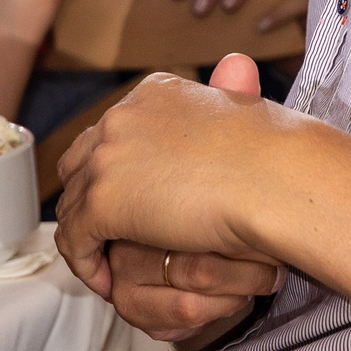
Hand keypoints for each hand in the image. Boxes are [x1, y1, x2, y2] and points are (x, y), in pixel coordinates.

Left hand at [65, 56, 287, 344]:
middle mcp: (122, 117)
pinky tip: (108, 283)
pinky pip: (76, 240)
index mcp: (153, 93)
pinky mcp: (105, 201)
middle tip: (107, 236)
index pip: (111, 134)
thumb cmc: (277, 152)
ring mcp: (108, 157)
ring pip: (73, 204)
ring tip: (107, 266)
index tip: (130, 203)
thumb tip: (236, 66)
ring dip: (87, 237)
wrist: (277, 178)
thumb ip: (226, 93)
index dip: (114, 172)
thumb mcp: (243, 107)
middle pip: (80, 164)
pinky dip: (87, 265)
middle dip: (89, 200)